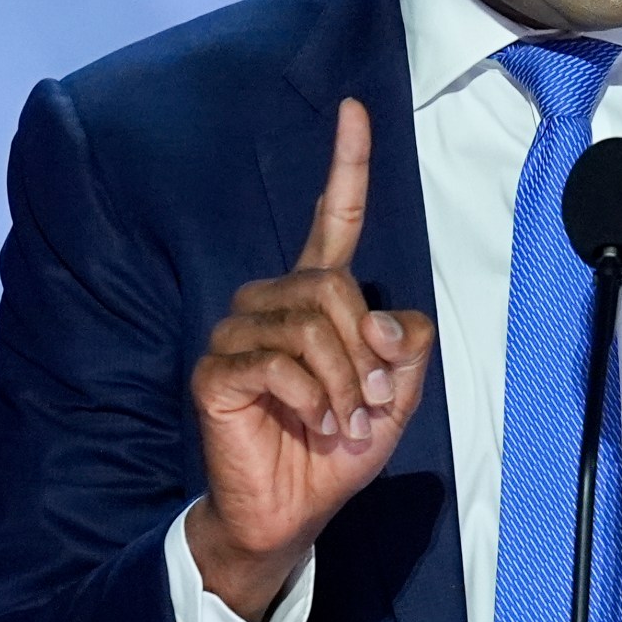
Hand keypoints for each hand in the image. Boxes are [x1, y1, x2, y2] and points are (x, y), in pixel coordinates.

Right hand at [185, 97, 434, 621]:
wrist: (292, 513)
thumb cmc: (337, 449)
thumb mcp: (394, 398)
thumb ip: (405, 349)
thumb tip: (385, 321)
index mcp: (316, 298)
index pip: (332, 220)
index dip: (346, 165)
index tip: (354, 109)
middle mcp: (271, 304)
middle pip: (331, 287)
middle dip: (363, 350)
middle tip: (365, 401)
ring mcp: (238, 334)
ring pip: (309, 326)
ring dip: (342, 382)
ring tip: (340, 420)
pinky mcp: (217, 371)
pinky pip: (277, 364)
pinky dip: (311, 398)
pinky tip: (311, 422)